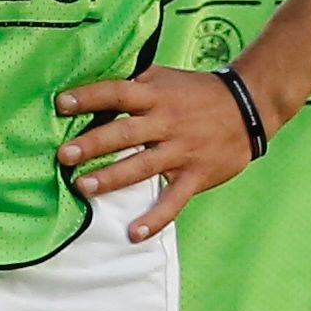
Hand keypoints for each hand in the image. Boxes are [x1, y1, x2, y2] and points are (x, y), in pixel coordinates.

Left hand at [56, 64, 270, 241]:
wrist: (249, 108)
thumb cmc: (198, 92)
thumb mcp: (166, 77)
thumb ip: (135, 83)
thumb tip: (93, 89)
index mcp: (156, 96)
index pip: (118, 93)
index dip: (89, 97)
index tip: (61, 103)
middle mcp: (166, 122)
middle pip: (125, 133)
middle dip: (93, 144)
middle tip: (64, 155)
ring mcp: (181, 151)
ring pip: (142, 166)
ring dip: (112, 178)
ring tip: (83, 187)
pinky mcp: (195, 176)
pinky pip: (173, 200)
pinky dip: (155, 218)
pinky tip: (134, 233)